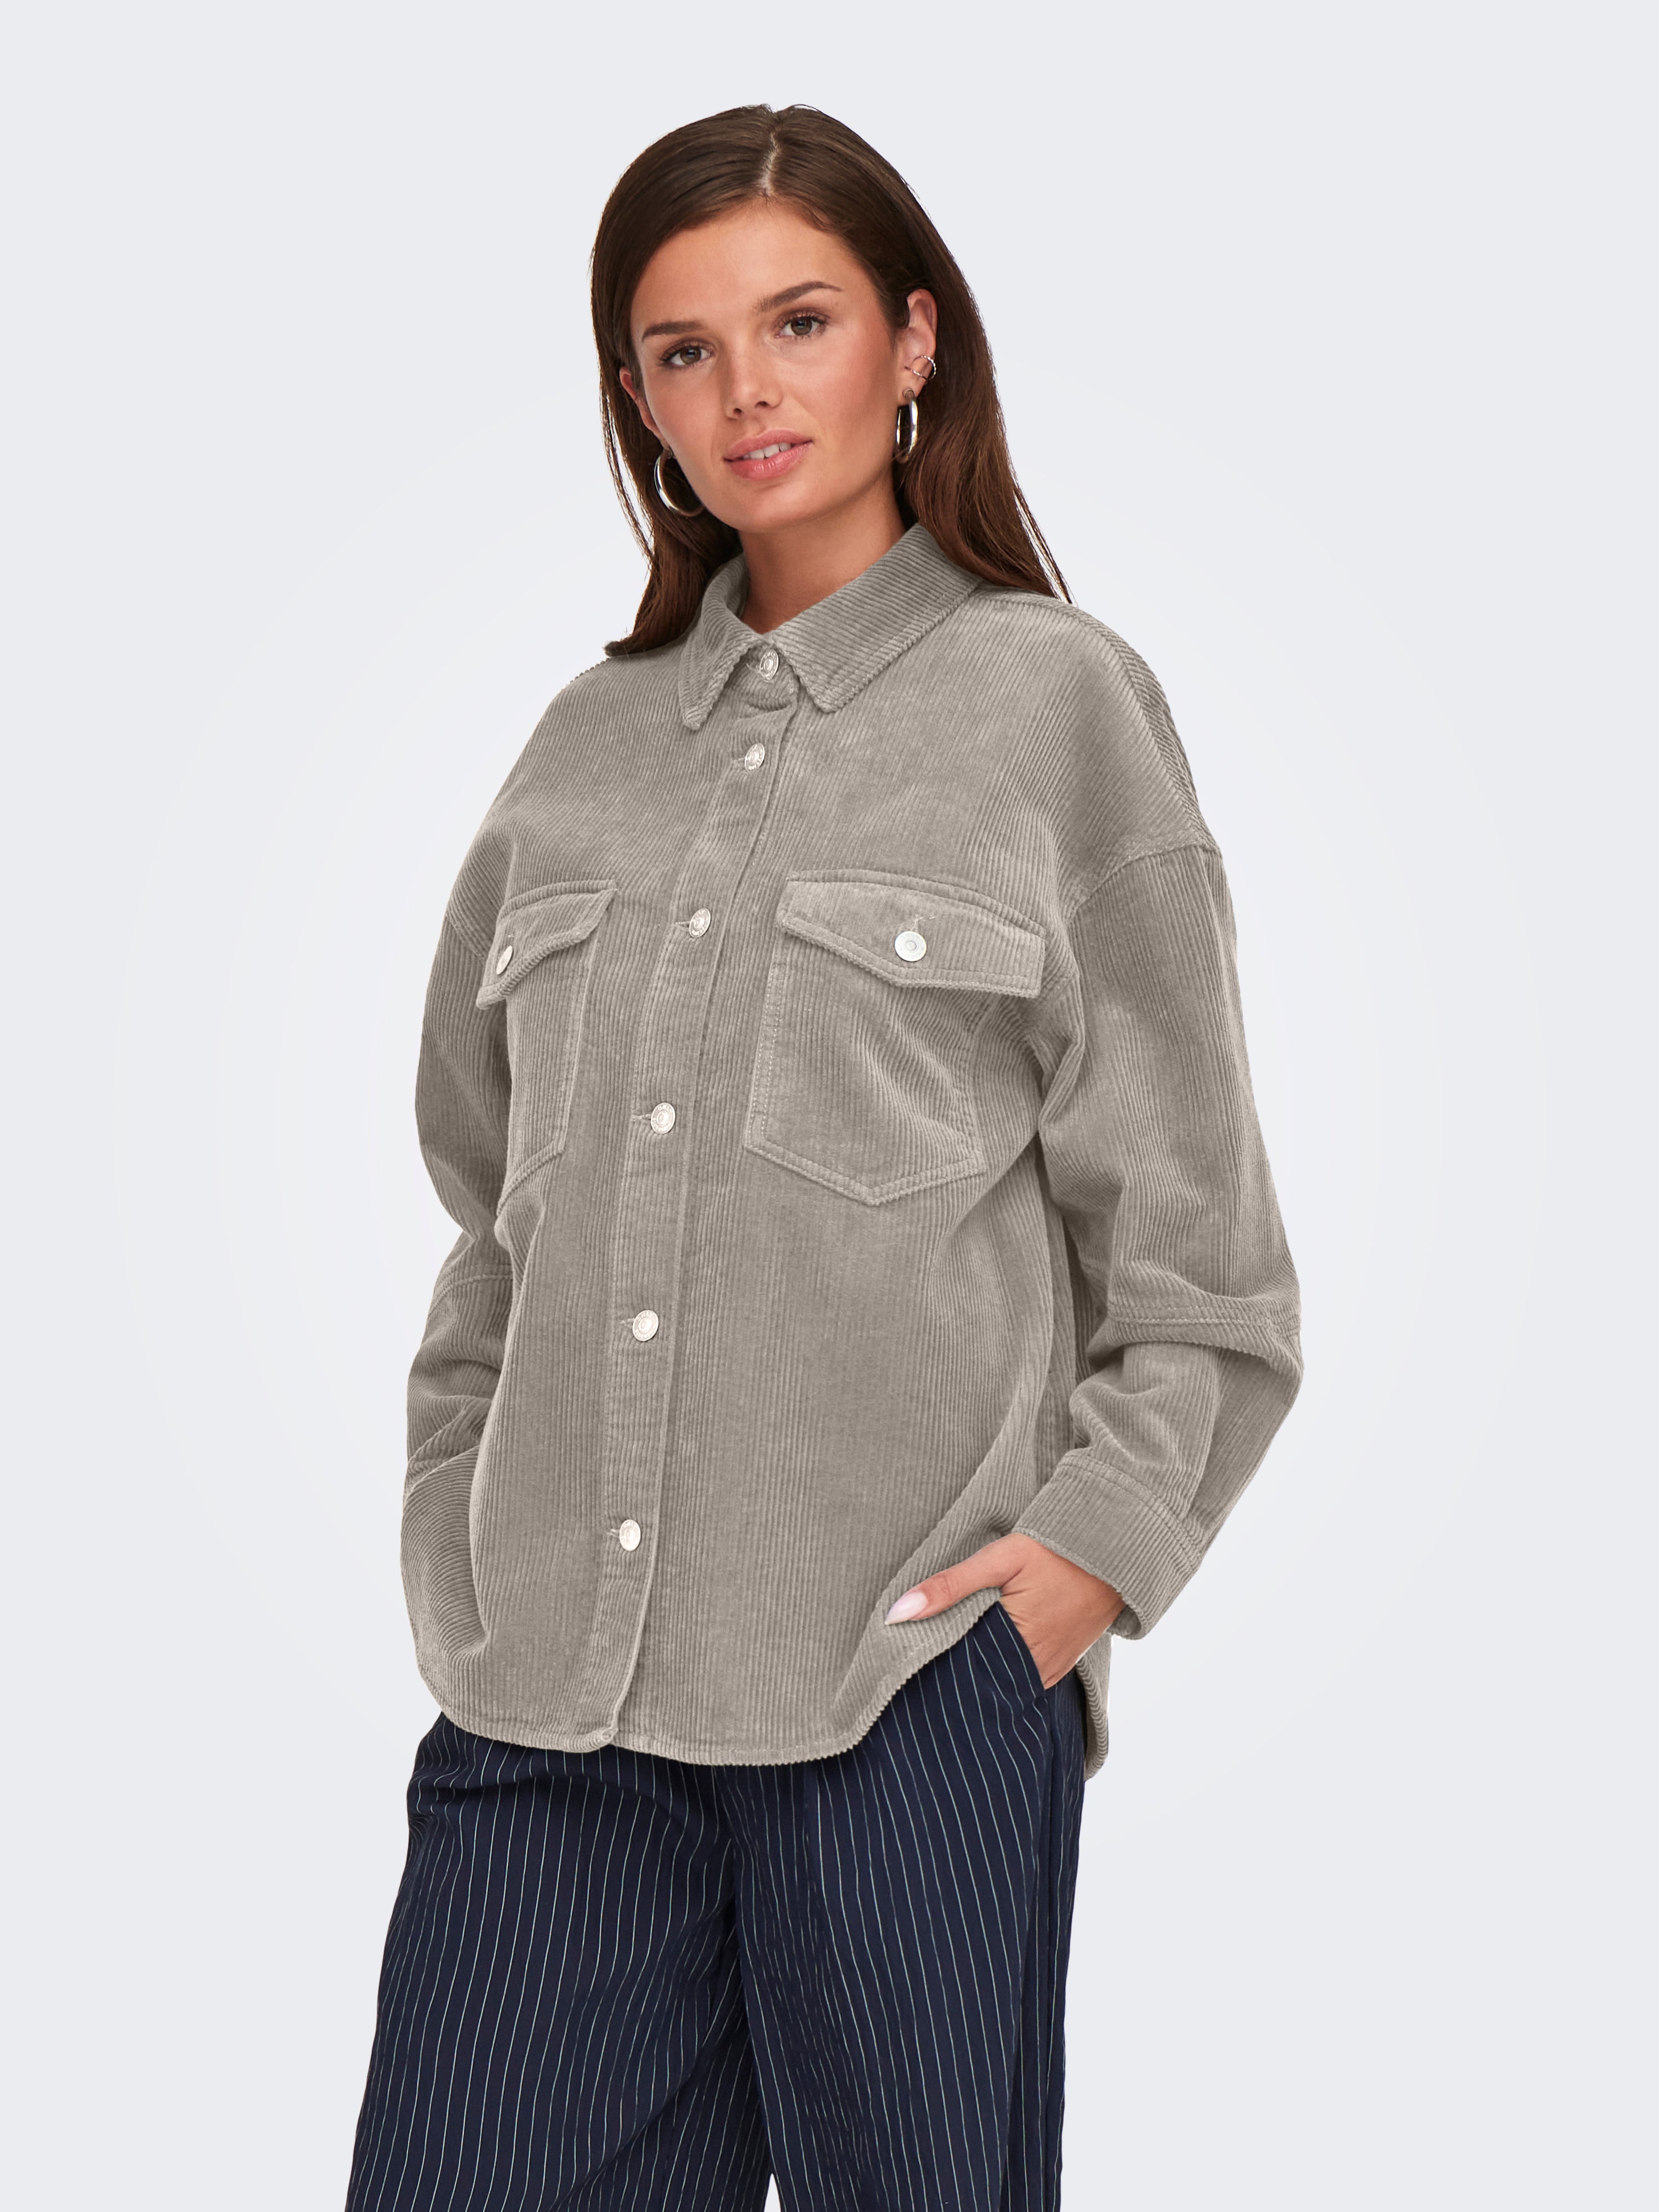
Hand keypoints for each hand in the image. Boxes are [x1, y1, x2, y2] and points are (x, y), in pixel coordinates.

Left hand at [884, 1534, 1124, 1687]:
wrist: (1112, 1550)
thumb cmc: (1054, 1551)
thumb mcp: (998, 1559)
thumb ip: (949, 1586)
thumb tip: (897, 1614)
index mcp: (1018, 1645)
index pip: (962, 1675)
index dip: (933, 1673)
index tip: (906, 1670)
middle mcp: (1036, 1668)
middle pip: (983, 1685)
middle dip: (953, 1679)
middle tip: (919, 1672)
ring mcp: (1051, 1669)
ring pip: (1003, 1684)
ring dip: (979, 1675)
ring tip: (947, 1665)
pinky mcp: (1060, 1663)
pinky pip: (1024, 1678)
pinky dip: (1003, 1670)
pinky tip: (984, 1658)